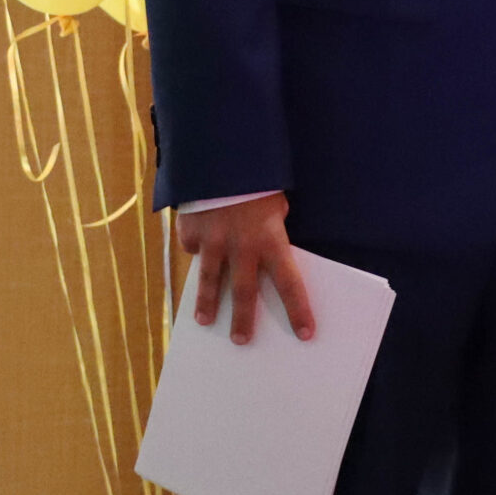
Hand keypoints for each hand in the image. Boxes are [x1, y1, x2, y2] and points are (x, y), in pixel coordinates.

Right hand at [175, 192, 314, 343]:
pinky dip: (194, 249)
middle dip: (242, 319)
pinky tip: (193, 250)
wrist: (219, 153)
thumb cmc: (257, 179)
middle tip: (241, 341)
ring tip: (203, 321)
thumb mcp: (275, 204)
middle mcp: (241, 246)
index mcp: (270, 239)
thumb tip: (268, 256)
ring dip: (206, 303)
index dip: (298, 310)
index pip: (289, 283)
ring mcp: (212, 240)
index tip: (305, 334)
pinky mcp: (190, 230)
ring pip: (209, 280)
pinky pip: (192, 246)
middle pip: (243, 293)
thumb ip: (271, 231)